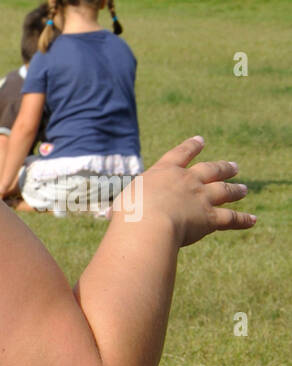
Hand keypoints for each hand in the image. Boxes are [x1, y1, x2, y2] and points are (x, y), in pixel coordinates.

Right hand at [128, 136, 253, 246]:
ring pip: (224, 191)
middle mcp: (187, 181)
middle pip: (210, 170)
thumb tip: (113, 215)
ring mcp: (201, 198)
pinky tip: (252, 220)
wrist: (148, 225)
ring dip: (236, 190)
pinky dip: (243, 220)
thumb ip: (128, 205)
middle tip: (234, 166)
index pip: (181, 154)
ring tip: (243, 189)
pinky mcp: (211, 218)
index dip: (191, 146)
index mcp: (165, 172)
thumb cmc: (129, 213)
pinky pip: (231, 218)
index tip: (200, 140)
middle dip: (223, 167)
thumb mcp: (124, 202)